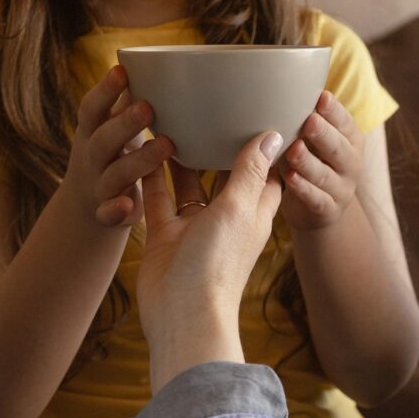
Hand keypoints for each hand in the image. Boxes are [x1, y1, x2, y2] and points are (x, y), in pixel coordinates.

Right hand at [61, 65, 170, 229]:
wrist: (84, 206)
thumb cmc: (111, 154)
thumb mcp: (113, 128)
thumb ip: (127, 102)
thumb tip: (153, 62)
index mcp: (92, 132)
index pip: (93, 108)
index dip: (105, 90)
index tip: (122, 70)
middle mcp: (92, 157)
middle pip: (104, 139)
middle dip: (125, 123)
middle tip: (149, 107)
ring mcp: (97, 185)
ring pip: (115, 174)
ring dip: (138, 160)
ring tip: (165, 145)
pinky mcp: (105, 213)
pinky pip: (108, 214)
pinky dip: (116, 209)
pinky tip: (129, 204)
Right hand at [134, 129, 286, 384]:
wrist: (181, 313)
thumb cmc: (218, 264)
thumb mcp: (239, 208)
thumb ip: (250, 170)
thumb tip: (274, 134)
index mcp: (253, 213)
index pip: (267, 174)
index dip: (267, 147)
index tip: (261, 113)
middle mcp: (225, 219)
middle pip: (225, 175)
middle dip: (218, 145)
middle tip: (209, 104)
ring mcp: (194, 228)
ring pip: (188, 184)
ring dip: (182, 156)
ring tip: (173, 116)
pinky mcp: (165, 236)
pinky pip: (158, 198)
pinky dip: (152, 174)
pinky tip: (144, 144)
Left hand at [277, 90, 368, 231]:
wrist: (319, 209)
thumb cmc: (311, 161)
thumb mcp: (312, 139)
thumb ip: (304, 119)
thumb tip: (278, 85)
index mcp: (350, 139)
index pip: (345, 123)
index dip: (334, 111)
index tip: (321, 97)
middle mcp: (351, 163)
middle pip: (339, 148)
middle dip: (324, 134)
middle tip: (308, 120)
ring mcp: (341, 188)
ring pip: (325, 174)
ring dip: (309, 162)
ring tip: (293, 150)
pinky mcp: (327, 210)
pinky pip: (316, 199)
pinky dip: (303, 189)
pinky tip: (289, 178)